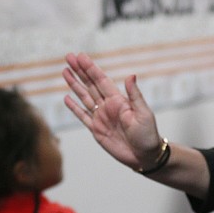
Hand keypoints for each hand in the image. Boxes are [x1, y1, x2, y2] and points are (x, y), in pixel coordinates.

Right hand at [63, 52, 163, 169]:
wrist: (145, 156)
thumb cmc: (148, 134)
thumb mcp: (143, 113)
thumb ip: (134, 95)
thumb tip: (131, 75)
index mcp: (118, 100)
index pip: (101, 80)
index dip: (90, 68)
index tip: (80, 56)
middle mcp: (107, 106)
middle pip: (90, 85)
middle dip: (79, 71)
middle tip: (69, 57)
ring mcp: (101, 117)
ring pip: (84, 97)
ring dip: (74, 85)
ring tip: (65, 71)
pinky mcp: (96, 130)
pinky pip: (82, 116)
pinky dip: (74, 107)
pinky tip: (67, 98)